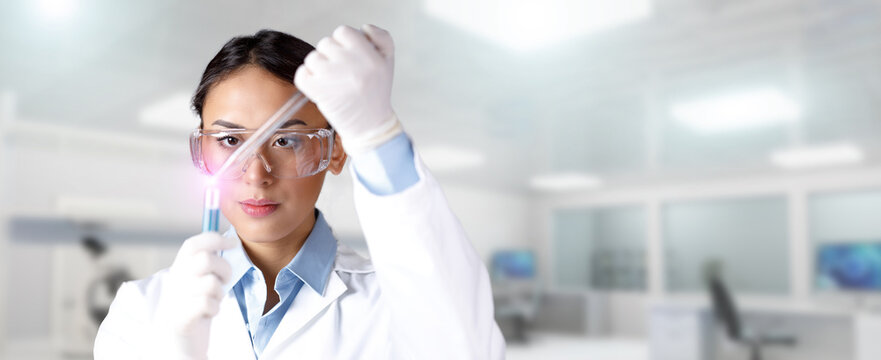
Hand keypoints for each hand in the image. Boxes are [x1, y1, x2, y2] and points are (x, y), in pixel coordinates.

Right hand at [152, 233, 236, 359]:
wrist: (177, 341)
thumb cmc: (192, 308)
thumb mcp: (196, 281)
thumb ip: (207, 264)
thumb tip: (229, 240)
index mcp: (178, 269)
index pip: (193, 244)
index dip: (214, 239)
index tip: (233, 242)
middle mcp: (175, 280)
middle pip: (206, 260)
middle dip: (225, 269)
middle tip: (226, 280)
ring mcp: (176, 298)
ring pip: (210, 282)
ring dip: (219, 293)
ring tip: (213, 300)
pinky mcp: (182, 316)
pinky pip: (208, 303)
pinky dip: (215, 308)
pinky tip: (209, 313)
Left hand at [295, 24, 402, 154]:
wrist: (370, 126)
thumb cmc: (377, 93)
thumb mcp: (388, 61)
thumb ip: (381, 38)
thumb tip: (364, 28)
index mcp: (369, 55)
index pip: (343, 32)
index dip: (344, 43)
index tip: (349, 57)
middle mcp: (351, 64)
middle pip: (325, 43)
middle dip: (330, 56)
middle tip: (341, 73)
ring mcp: (332, 78)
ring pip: (312, 58)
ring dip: (318, 68)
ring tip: (332, 82)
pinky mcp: (318, 92)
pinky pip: (302, 74)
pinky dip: (306, 79)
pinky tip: (319, 87)